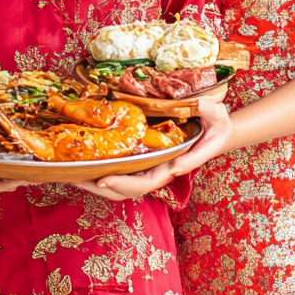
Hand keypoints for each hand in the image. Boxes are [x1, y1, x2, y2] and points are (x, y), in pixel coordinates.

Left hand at [77, 98, 235, 200]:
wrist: (218, 131)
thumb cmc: (218, 124)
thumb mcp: (218, 115)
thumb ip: (210, 111)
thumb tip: (200, 105)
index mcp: (177, 163)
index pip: (150, 180)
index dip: (127, 183)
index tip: (105, 179)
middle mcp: (163, 169)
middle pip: (131, 189)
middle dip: (105, 188)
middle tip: (79, 180)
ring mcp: (154, 167)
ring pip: (126, 186)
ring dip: (102, 186)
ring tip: (76, 178)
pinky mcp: (148, 161)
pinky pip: (126, 174)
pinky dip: (107, 175)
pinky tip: (88, 169)